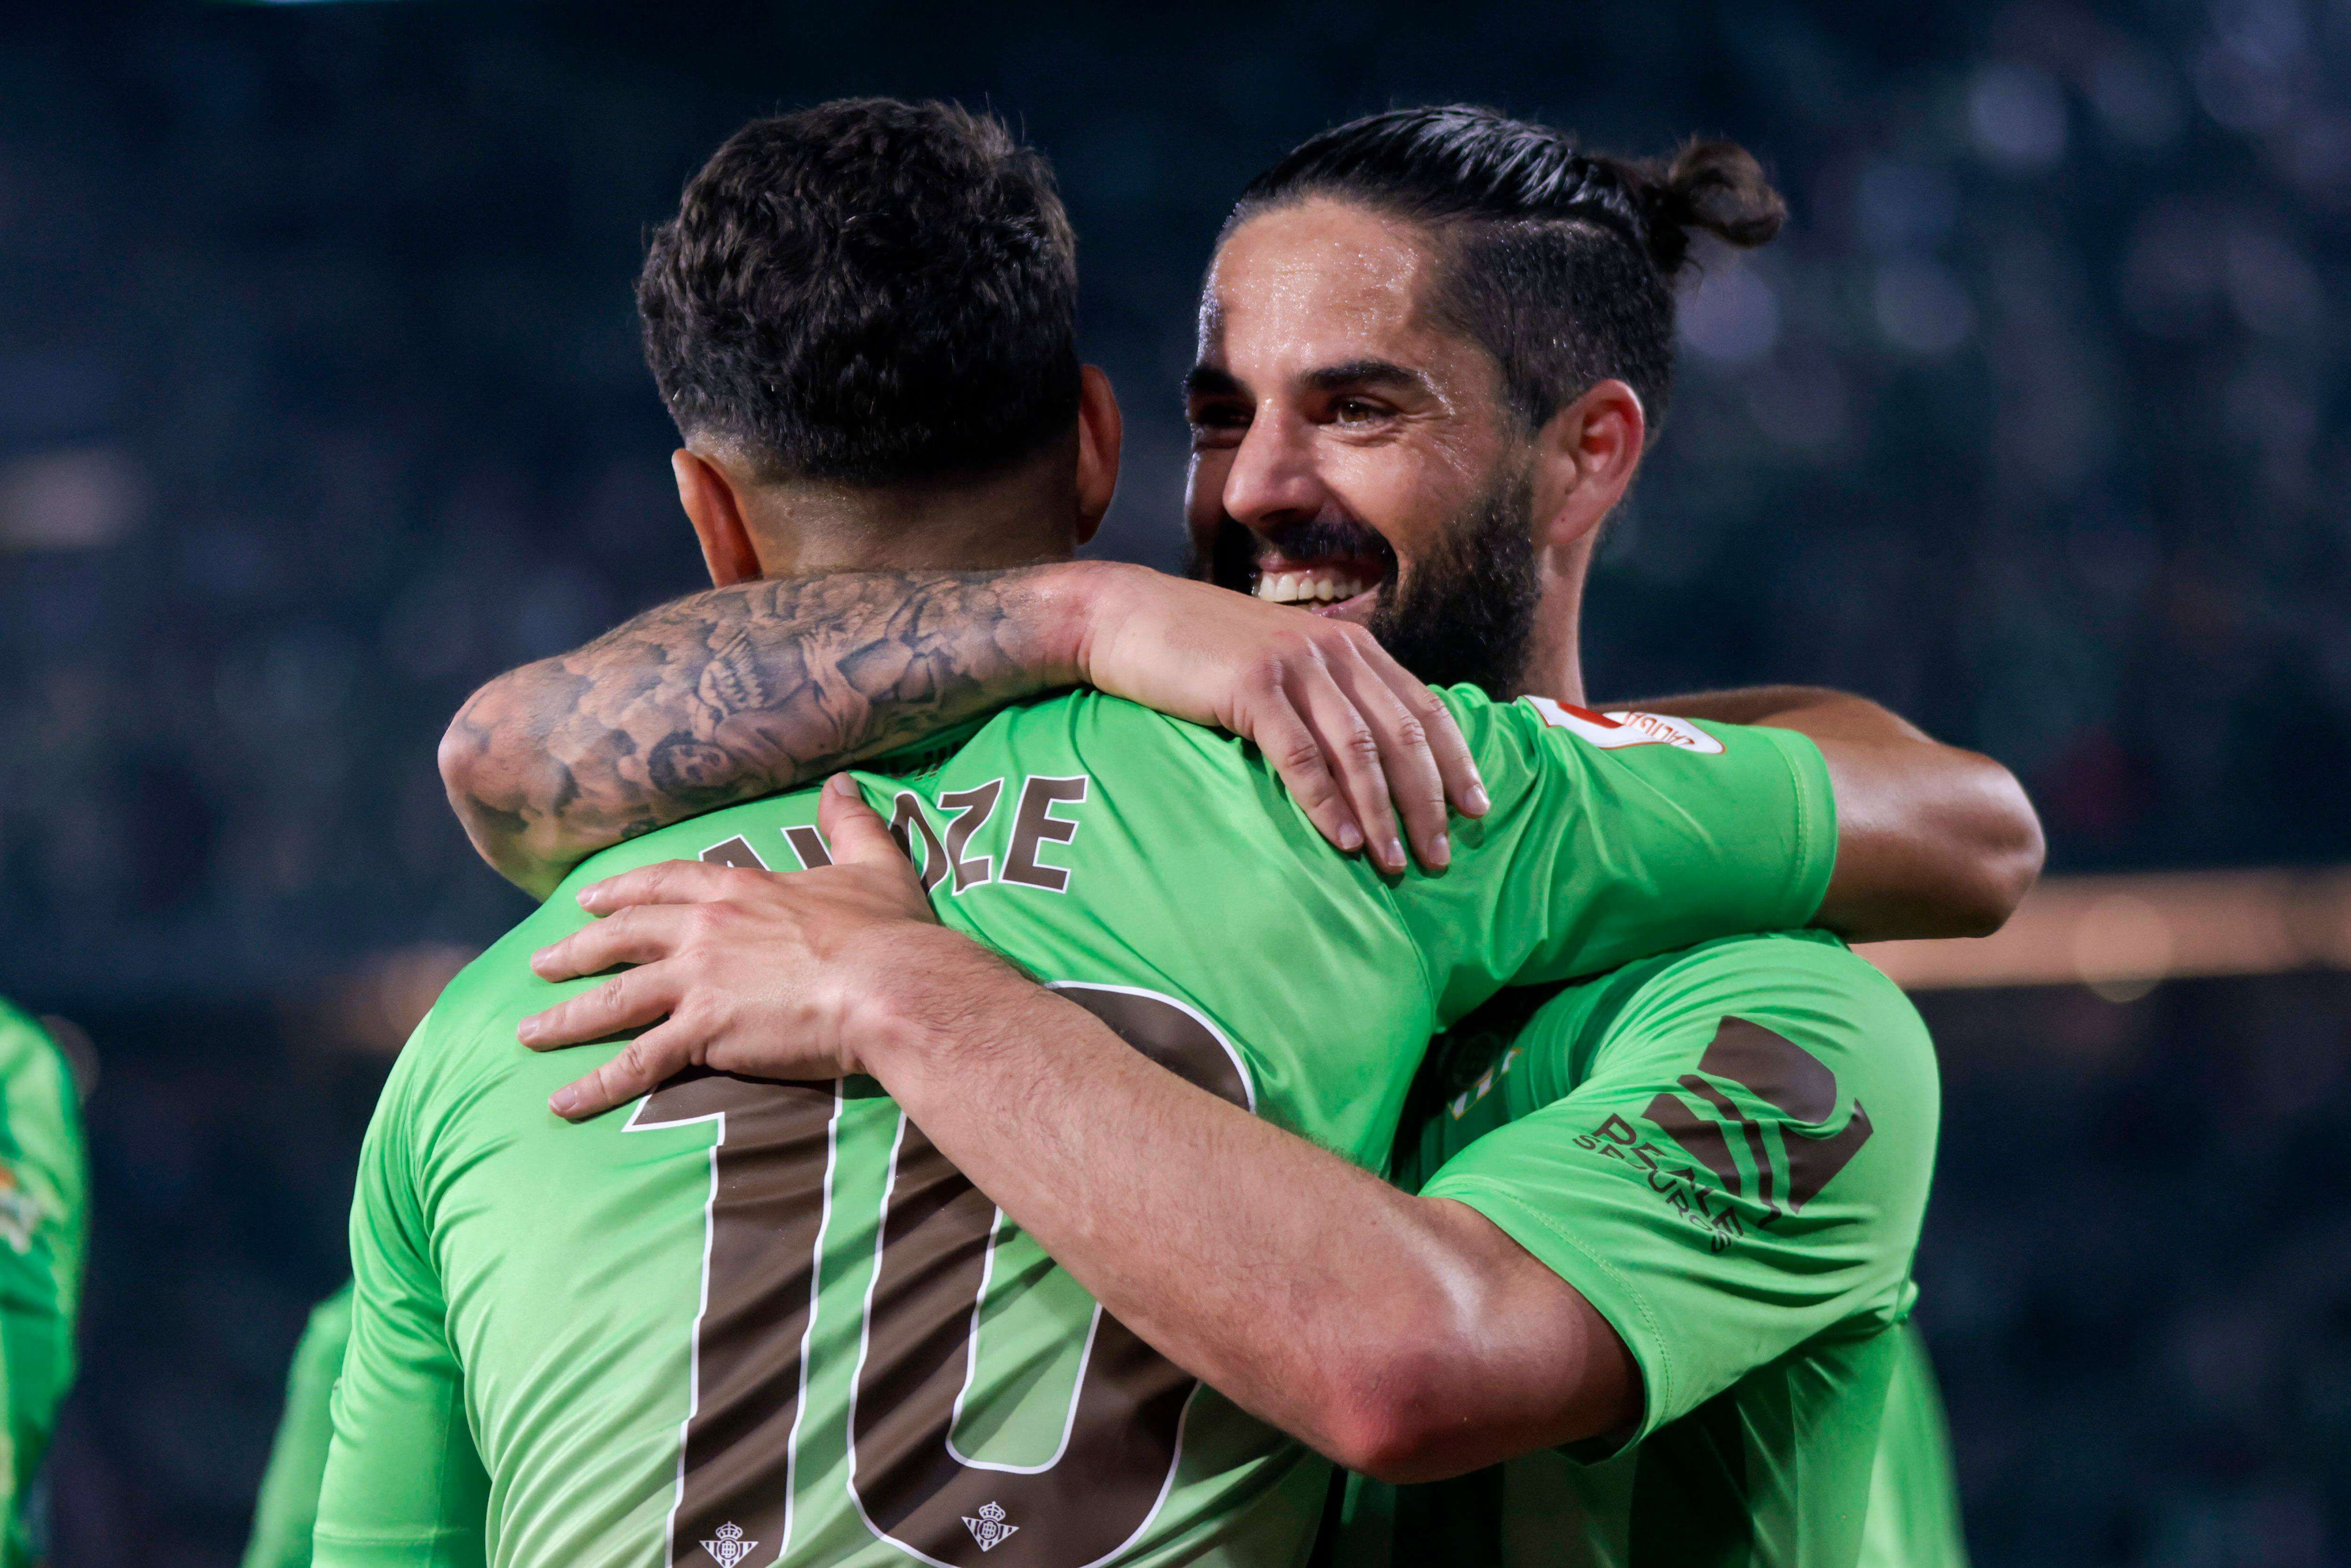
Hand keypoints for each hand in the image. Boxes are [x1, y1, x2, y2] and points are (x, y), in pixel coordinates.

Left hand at [518, 776, 994, 1118]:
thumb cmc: (888, 931)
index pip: (664, 883)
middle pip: (623, 937)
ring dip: (567, 1016)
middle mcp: (705, 929)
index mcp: (739, 890)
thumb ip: (850, 823)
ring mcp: (698, 980)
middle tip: (541, 964)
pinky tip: (565, 1101)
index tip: (589, 901)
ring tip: (529, 1032)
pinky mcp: (704, 1030)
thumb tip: (841, 782)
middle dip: (577, 950)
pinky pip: (638, 1061)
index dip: (623, 891)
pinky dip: (597, 1083)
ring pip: (614, 998)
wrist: (891, 985)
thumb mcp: (872, 865)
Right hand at [1075, 565, 1486, 873]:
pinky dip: (1326, 802)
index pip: (1424, 708)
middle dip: (1429, 801)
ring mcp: (1294, 665)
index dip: (1456, 761)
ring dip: (1383, 812)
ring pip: (1359, 749)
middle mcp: (1334, 650)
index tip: (1478, 808)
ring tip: (1396, 863)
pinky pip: (1301, 755)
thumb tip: (1372, 756)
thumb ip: (1331, 696)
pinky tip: (1344, 839)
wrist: (1131, 617)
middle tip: (1441, 856)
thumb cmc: (1207, 651)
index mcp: (1352, 646)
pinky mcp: (1252, 687)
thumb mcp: (1285, 663)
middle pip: (1402, 735)